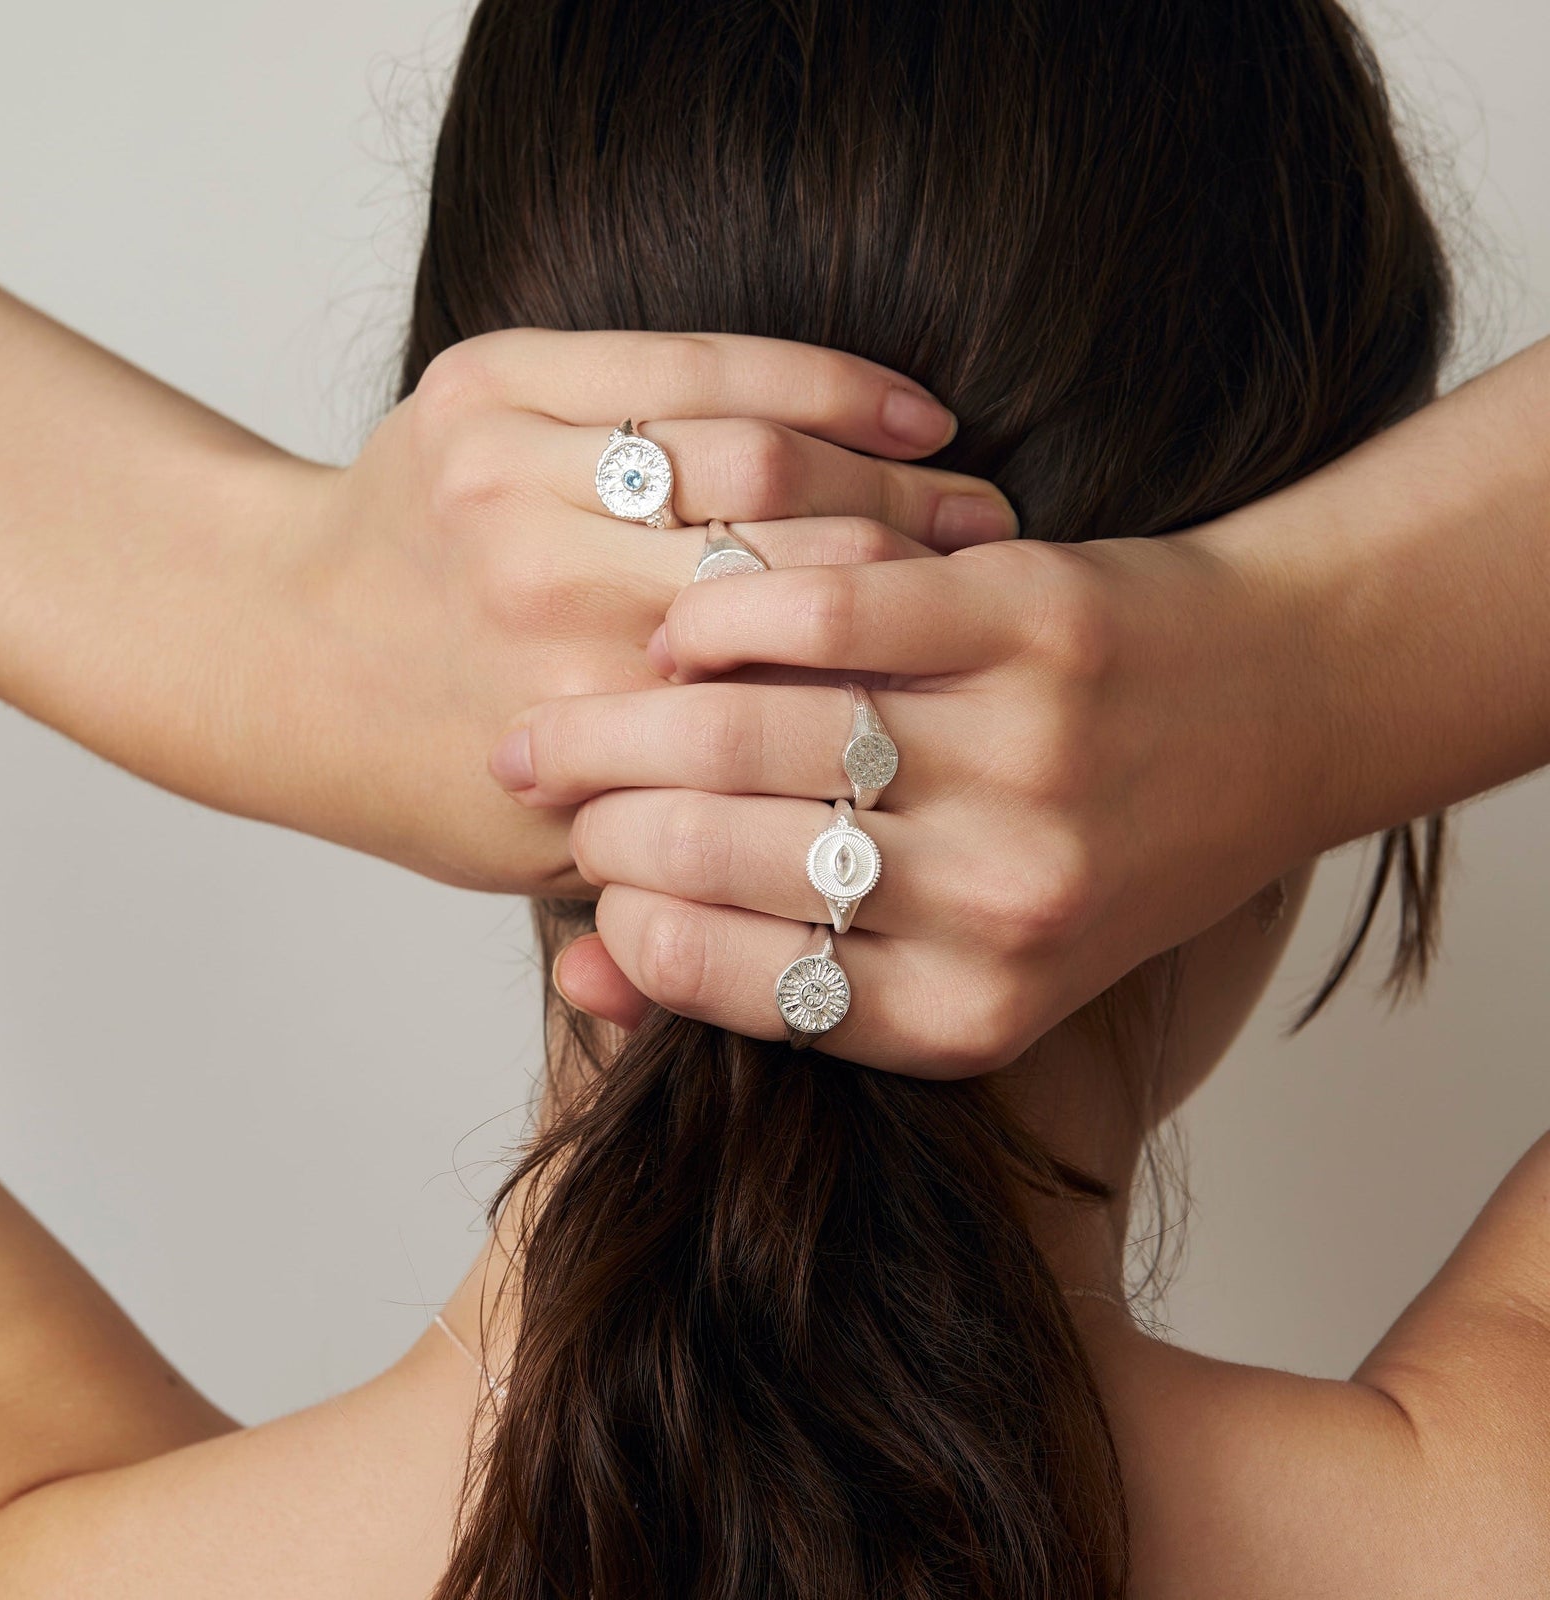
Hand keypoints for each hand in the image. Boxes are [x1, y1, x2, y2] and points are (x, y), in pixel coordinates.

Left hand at [36, 329, 1012, 893]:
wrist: (269, 642)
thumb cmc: (421, 770)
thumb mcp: (535, 873)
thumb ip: (669, 904)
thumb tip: (812, 949)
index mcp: (578, 741)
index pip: (798, 704)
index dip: (910, 688)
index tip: (984, 693)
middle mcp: (547, 608)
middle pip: (800, 572)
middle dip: (928, 565)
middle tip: (1004, 572)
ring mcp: (508, 486)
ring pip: (764, 460)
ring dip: (893, 472)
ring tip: (967, 495)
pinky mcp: (491, 385)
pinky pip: (701, 360)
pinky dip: (822, 381)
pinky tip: (905, 409)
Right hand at [492, 530, 1321, 1072]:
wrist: (1272, 712)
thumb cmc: (1094, 850)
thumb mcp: (960, 962)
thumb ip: (779, 984)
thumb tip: (587, 982)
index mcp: (969, 1009)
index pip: (719, 976)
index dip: (618, 914)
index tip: (582, 861)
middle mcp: (1000, 900)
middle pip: (712, 848)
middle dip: (596, 806)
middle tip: (548, 765)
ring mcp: (1024, 756)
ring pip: (747, 727)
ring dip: (629, 712)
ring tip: (580, 701)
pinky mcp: (1035, 621)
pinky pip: (822, 612)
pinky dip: (728, 610)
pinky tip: (688, 623)